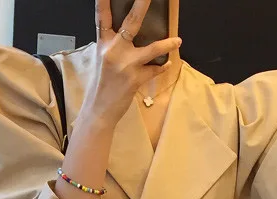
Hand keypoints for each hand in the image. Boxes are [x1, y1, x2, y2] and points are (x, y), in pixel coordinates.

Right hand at [86, 0, 181, 125]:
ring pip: (151, 49)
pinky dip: (162, 66)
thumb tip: (126, 34)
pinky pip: (154, 69)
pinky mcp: (135, 79)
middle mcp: (113, 50)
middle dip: (142, 5)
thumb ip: (112, 44)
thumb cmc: (101, 85)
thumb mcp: (101, 59)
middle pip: (131, 22)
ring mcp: (125, 64)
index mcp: (103, 43)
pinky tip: (168, 63)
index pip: (102, 16)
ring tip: (178, 40)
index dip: (103, 1)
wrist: (98, 110)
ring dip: (166, 44)